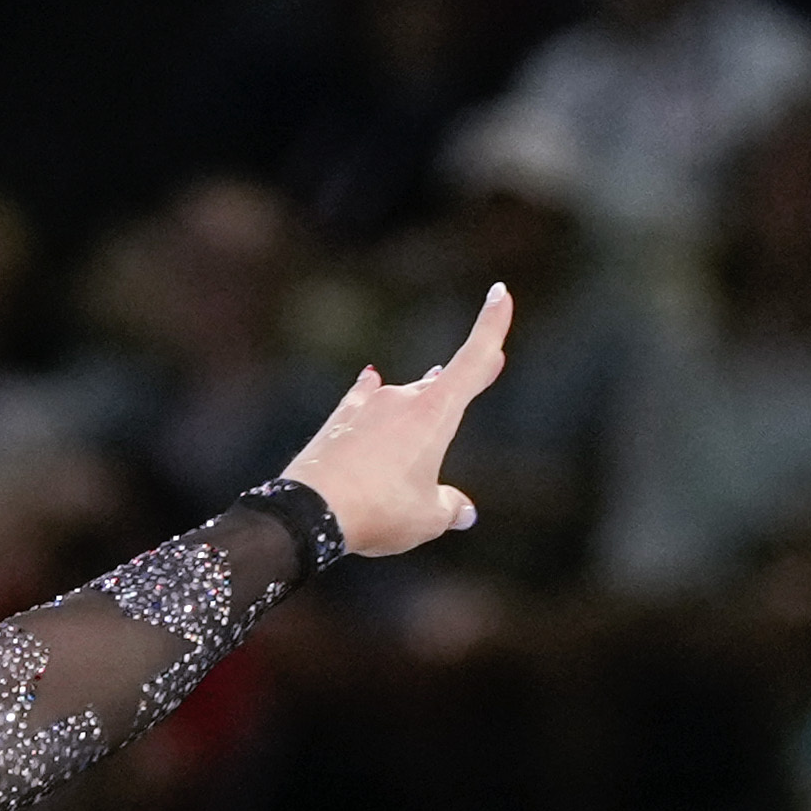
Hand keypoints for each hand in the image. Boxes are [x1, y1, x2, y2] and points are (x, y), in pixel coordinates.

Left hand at [281, 284, 513, 560]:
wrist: (309, 512)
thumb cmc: (378, 511)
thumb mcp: (426, 518)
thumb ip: (449, 508)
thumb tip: (463, 511)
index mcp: (435, 413)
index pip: (473, 360)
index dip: (492, 326)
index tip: (501, 292)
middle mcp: (402, 400)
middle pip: (440, 386)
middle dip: (463, 381)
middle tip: (490, 362)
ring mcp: (367, 407)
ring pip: (403, 398)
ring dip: (419, 402)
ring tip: (433, 387)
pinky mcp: (338, 420)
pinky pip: (363, 398)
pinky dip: (371, 392)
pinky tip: (370, 378)